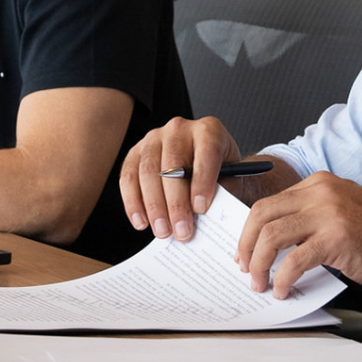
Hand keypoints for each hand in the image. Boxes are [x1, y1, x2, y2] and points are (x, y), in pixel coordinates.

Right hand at [119, 116, 241, 240]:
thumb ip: (223, 193)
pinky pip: (128, 177)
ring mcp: (154, 138)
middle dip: (176, 203)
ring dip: (154, 207)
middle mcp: (179, 128)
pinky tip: (141, 223)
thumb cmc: (222, 175)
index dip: (202, 182)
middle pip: (173, 165)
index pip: (205, 153)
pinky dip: (133, 203)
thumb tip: (208, 215)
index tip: (200, 209)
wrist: (208, 166)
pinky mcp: (135, 152)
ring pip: (148, 172)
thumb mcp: (232, 181)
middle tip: (181, 231)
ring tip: (163, 232)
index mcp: (209, 130)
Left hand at [236, 172, 361, 299]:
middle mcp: (322, 191)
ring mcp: (329, 213)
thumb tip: (276, 244)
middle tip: (243, 268)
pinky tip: (284, 291)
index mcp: (321, 184)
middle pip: (262, 214)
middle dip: (245, 245)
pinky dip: (282, 278)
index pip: (270, 203)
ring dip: (258, 263)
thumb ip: (311, 220)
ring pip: (271, 235)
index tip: (244, 252)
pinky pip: (293, 260)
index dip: (250, 231)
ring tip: (259, 283)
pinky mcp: (337, 238)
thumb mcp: (342, 216)